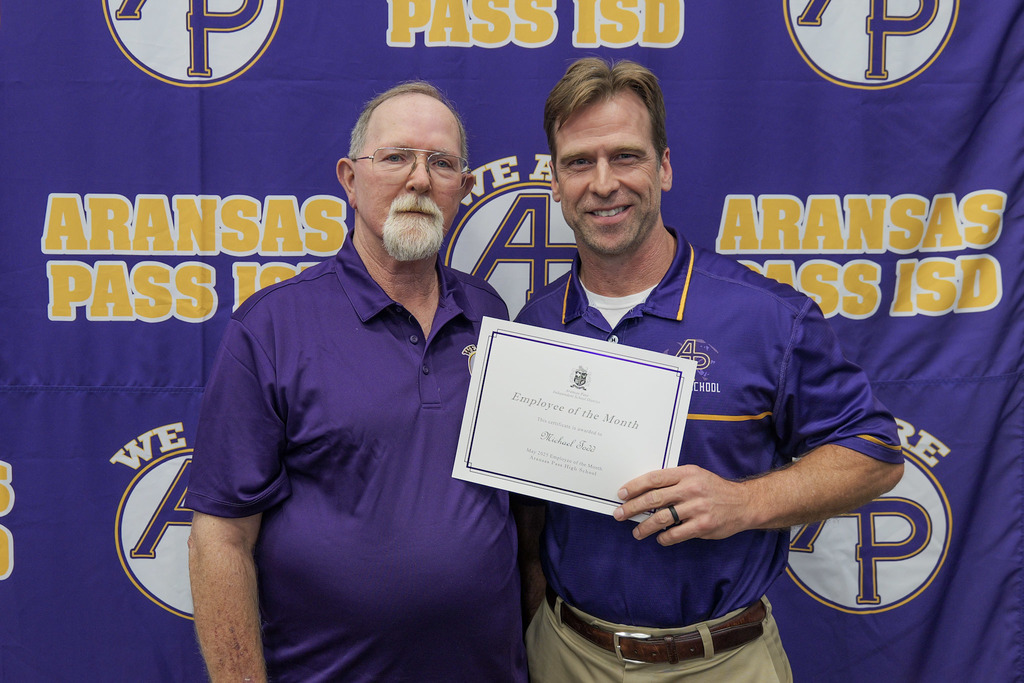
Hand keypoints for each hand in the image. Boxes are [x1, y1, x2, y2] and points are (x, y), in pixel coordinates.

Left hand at [612, 464, 752, 545]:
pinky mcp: (703, 525)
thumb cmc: (714, 489)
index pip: (654, 478)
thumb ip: (673, 481)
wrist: (744, 503)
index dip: (635, 486)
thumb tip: (644, 491)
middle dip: (632, 507)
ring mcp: (697, 508)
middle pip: (654, 499)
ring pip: (662, 518)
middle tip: (619, 514)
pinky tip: (659, 539)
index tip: (621, 494)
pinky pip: (676, 534)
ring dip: (645, 527)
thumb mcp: (695, 476)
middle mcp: (691, 489)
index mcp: (686, 473)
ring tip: (636, 532)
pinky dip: (664, 538)